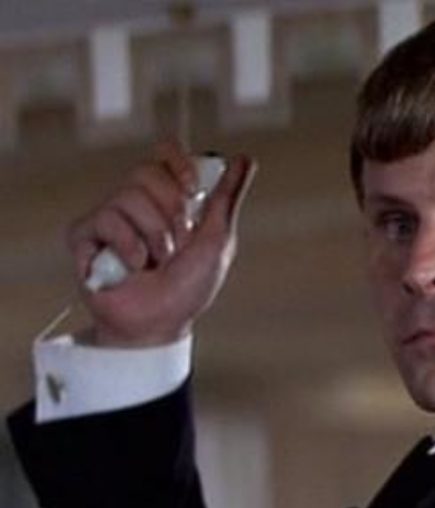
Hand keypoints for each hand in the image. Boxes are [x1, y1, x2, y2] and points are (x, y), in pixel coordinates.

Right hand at [68, 140, 256, 346]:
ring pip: (128, 195)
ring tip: (157, 260)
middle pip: (146, 171)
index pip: (164, 153)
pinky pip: (105, 219)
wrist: (161, 323)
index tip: (193, 189)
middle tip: (178, 242)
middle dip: (172, 211)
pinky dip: (128, 245)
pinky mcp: (84, 235)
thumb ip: (227, 196)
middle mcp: (136, 201)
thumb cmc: (189, 287)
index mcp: (168, 197)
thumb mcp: (217, 238)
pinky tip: (133, 265)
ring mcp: (109, 216)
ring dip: (154, 234)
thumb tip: (245, 160)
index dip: (177, 162)